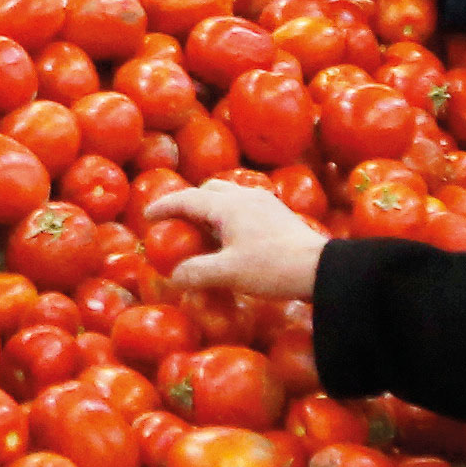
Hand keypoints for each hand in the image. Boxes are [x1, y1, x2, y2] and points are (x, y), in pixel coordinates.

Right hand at [163, 175, 329, 305]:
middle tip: (178, 222)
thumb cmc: (272, 267)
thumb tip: (174, 276)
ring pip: (229, 195)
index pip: (186, 199)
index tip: (147, 215)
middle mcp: (244, 196)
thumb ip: (196, 273)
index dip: (164, 207)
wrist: (318, 267)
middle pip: (208, 190)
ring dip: (211, 207)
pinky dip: (229, 213)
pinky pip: (245, 204)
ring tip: (204, 229)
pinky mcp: (278, 212)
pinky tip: (233, 235)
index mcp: (227, 206)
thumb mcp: (229, 274)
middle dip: (189, 202)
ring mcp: (264, 201)